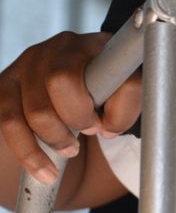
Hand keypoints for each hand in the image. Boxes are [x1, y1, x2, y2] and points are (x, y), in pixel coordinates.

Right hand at [0, 31, 138, 184]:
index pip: (100, 64)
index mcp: (94, 44)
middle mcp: (58, 47)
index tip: (101, 125)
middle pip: (59, 80)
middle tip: (88, 133)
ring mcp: (28, 64)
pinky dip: (29, 152)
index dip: (98, 100)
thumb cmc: (104, 92)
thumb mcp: (124, 92)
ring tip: (70, 150)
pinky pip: (8, 123)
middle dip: (75, 117)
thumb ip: (127, 103)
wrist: (75, 93)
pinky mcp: (5, 86)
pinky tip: (44, 168)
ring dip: (54, 138)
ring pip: (33, 108)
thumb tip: (109, 128)